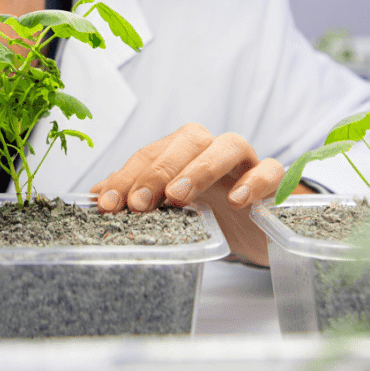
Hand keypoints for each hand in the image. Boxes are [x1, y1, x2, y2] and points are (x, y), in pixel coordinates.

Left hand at [90, 123, 293, 265]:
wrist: (255, 231)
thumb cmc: (209, 213)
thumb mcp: (169, 209)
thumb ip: (135, 196)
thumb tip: (94, 195)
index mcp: (183, 152)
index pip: (151, 153)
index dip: (127, 176)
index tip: (107, 204)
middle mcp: (213, 149)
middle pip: (189, 139)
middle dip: (159, 170)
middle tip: (139, 203)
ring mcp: (246, 163)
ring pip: (229, 145)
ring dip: (201, 167)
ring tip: (179, 197)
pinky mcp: (275, 182)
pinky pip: (271, 169)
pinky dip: (255, 180)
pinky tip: (238, 201)